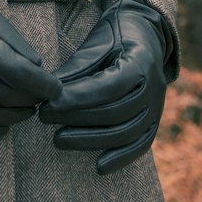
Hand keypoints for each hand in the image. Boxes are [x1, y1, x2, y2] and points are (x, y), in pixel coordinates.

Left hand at [37, 0, 171, 173]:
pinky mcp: (154, 122)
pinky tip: (98, 167)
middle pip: (115, 112)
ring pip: (126, 132)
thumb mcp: (97, 41)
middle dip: (76, 118)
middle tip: (44, 118)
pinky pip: (140, 145)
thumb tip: (48, 90)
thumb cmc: (115, 35)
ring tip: (58, 140)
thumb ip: (76, 67)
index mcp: (140, 62)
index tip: (48, 104)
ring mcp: (157, 107)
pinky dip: (121, 158)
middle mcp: (154, 87)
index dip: (77, 98)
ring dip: (90, 140)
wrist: (147, 34)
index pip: (107, 87)